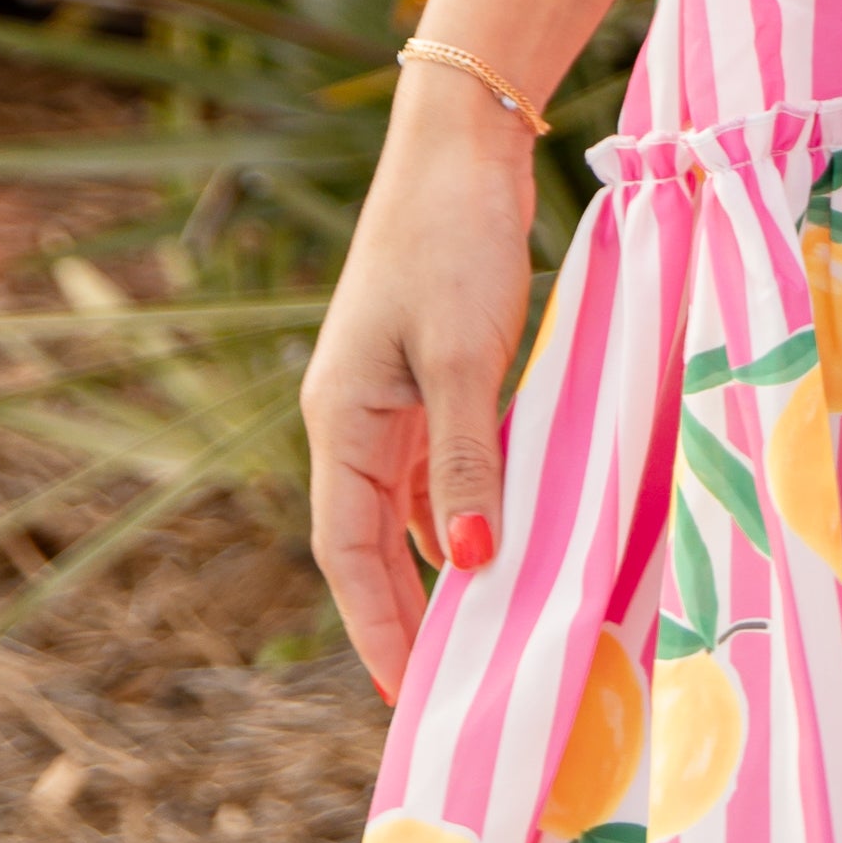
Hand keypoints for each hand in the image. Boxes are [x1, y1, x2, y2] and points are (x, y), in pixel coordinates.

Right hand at [301, 63, 537, 700]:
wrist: (461, 145)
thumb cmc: (453, 240)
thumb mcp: (460, 355)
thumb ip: (464, 461)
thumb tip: (468, 565)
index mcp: (340, 419)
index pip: (346, 551)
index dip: (376, 625)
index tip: (407, 696)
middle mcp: (354, 418)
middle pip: (369, 542)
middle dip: (402, 615)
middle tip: (446, 689)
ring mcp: (390, 395)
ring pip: (405, 508)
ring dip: (434, 568)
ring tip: (480, 634)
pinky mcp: (431, 373)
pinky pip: (438, 467)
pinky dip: (462, 510)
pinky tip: (501, 539)